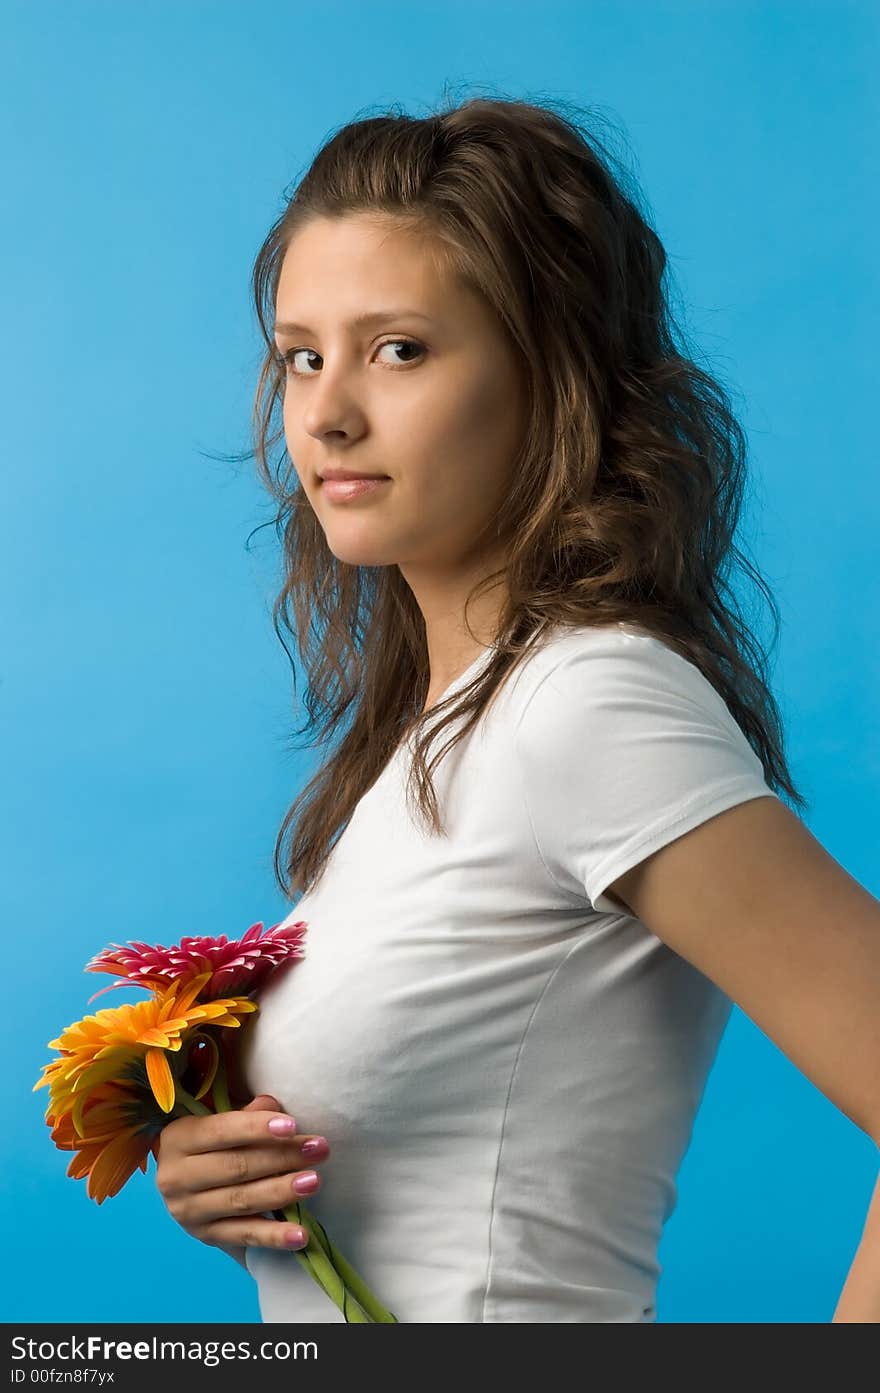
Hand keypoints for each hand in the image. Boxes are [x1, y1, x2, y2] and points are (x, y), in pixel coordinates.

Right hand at [155, 1094, 329, 1253]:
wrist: (174, 1182)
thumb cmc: (206, 1143)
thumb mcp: (214, 1121)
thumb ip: (244, 1114)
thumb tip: (273, 1107)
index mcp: (179, 1139)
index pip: (222, 1132)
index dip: (257, 1128)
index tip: (293, 1126)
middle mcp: (178, 1177)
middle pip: (237, 1167)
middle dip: (282, 1157)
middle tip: (319, 1149)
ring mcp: (190, 1212)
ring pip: (242, 1201)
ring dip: (282, 1192)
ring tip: (314, 1181)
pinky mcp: (206, 1236)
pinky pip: (245, 1236)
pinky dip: (275, 1237)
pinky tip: (301, 1235)